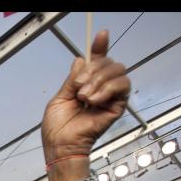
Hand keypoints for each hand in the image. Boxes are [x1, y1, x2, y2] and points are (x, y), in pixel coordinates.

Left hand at [42, 30, 129, 180]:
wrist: (61, 145)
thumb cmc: (57, 128)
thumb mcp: (60, 98)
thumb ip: (72, 79)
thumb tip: (80, 60)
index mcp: (86, 85)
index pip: (98, 61)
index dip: (100, 47)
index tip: (102, 35)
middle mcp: (101, 88)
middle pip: (109, 63)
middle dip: (93, 69)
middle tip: (78, 87)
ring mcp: (111, 97)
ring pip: (117, 71)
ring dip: (99, 81)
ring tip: (84, 98)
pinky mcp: (118, 106)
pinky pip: (122, 87)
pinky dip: (107, 89)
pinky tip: (94, 100)